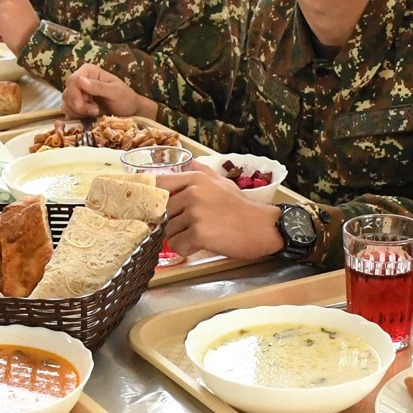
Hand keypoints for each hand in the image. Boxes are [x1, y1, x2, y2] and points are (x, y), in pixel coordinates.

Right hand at [62, 63, 156, 118]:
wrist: (129, 111)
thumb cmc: (125, 99)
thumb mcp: (116, 92)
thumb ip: (99, 87)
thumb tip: (81, 81)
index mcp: (88, 71)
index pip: (72, 81)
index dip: (75, 96)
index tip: (85, 107)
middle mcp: (80, 80)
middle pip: (67, 93)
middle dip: (79, 106)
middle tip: (95, 111)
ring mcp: (78, 93)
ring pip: (66, 103)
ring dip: (79, 111)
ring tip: (95, 112)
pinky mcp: (77, 105)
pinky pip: (68, 111)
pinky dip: (77, 116)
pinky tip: (90, 116)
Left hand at [158, 171, 280, 258]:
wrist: (264, 228)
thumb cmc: (242, 208)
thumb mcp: (221, 182)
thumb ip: (201, 173)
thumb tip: (189, 163)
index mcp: (195, 178)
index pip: (158, 184)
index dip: (150, 198)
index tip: (148, 207)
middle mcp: (193, 192)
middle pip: (162, 213)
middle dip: (172, 223)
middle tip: (190, 227)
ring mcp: (195, 212)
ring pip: (168, 232)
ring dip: (180, 237)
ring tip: (202, 235)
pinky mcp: (199, 232)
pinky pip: (177, 246)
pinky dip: (186, 249)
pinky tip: (201, 245)